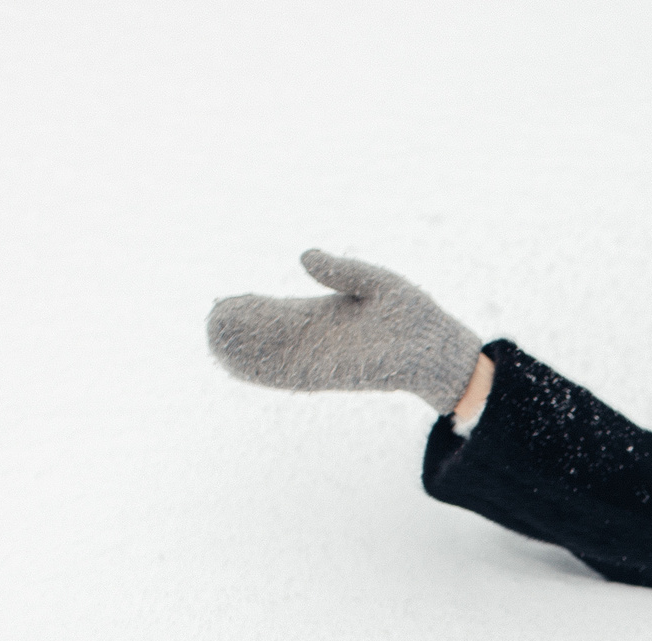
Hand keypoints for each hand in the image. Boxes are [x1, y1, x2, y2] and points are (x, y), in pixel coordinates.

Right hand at [206, 250, 484, 414]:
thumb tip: (303, 255)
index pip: (286, 314)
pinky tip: (243, 365)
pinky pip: (295, 374)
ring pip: (277, 358)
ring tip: (214, 342)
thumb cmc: (417, 317)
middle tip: (211, 321)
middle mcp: (324, 342)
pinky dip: (269, 370)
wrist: (441, 351)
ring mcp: (328, 360)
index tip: (231, 302)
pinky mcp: (336, 374)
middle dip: (245, 330)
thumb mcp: (377, 281)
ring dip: (248, 352)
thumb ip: (342, 270)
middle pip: (275, 337)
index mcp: (331, 318)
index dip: (259, 309)